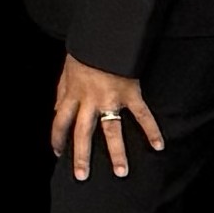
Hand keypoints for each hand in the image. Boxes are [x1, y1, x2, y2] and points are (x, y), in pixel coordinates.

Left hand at [49, 55, 160, 179]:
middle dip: (81, 156)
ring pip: (112, 130)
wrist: (104, 36)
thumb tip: (56, 111)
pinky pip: (142, 115)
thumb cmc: (85, 52)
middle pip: (82, 133)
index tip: (58, 154)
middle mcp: (89, 100)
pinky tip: (158, 145)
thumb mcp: (67, 71)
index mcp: (72, 93)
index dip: (57, 139)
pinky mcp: (130, 93)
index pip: (60, 122)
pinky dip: (151, 130)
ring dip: (116, 152)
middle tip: (82, 176)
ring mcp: (110, 98)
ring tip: (121, 172)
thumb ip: (62, 92)